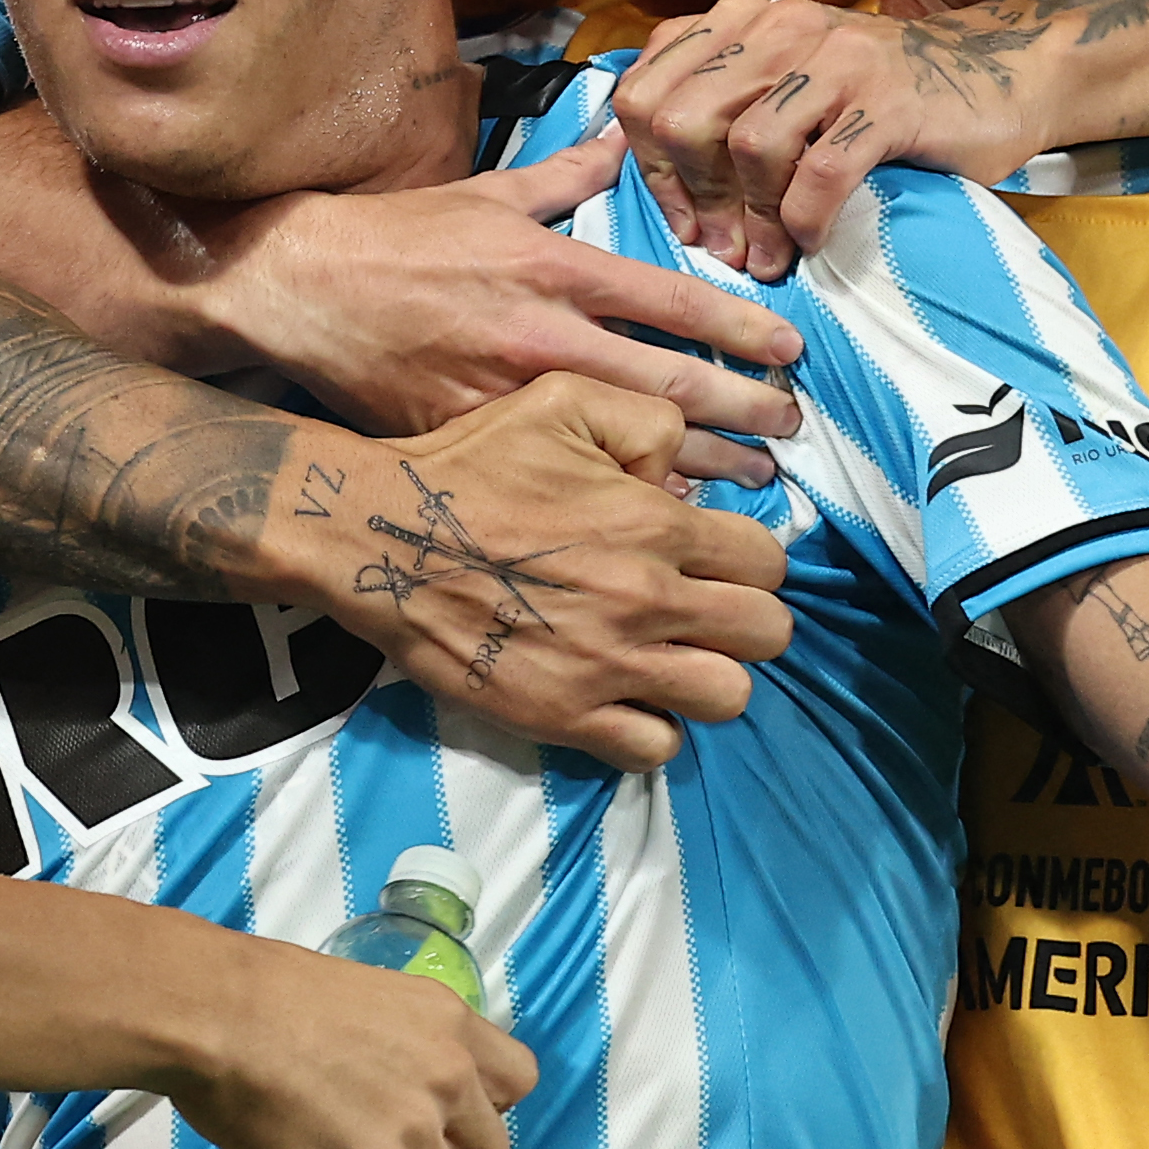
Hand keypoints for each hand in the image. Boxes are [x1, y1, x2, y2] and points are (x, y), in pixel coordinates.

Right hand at [166, 933, 537, 1148]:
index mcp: (448, 1021)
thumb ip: (393, 1040)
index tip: (451, 1121)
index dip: (486, 1109)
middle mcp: (449, 1077)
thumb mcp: (362, 997)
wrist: (214, 1012)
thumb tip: (372, 1078)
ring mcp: (415, 1135)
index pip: (517, 1080)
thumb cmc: (260, 993)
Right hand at [198, 129, 804, 486]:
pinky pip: (560, 475)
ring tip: (752, 482)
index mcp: (552, 266)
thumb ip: (566, 172)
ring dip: (698, 465)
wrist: (299, 288)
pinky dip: (616, 494)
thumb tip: (622, 134)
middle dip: (740, 410)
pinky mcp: (471, 434)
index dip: (739, 327)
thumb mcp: (488, 194)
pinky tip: (663, 513)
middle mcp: (540, 332)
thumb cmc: (397, 238)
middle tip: (792, 429)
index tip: (790, 351)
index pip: (670, 299)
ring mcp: (506, 392)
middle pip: (666, 382)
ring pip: (622, 442)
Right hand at [283, 371, 793, 769]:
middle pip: (767, 634)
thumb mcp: (564, 400)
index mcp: (657, 522)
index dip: (751, 562)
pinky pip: (655, 749)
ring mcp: (609, 665)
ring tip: (675, 660)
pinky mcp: (565, 716)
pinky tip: (629, 699)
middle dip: (748, 622)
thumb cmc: (471, 463)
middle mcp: (648, 599)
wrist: (381, 536)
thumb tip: (688, 480)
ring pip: (727, 697)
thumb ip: (647, 421)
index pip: (768, 561)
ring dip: (710, 679)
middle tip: (707, 614)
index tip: (719, 562)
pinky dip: (653, 730)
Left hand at [618, 0, 1050, 278]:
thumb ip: (720, 109)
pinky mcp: (888, 100)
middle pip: (682, 119)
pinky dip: (805, 220)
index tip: (681, 219)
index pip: (645, 92)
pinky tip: (811, 241)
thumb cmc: (876, 95)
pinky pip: (821, 172)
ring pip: (747, 145)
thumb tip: (661, 191)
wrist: (993, 75)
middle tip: (718, 246)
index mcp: (739, 21)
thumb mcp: (784, 84)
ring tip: (765, 258)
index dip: (648, 168)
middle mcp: (778, 26)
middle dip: (692, 197)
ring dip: (752, 220)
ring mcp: (836, 58)